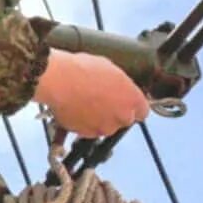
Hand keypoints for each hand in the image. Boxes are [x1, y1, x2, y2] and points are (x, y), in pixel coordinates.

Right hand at [32, 50, 148, 137]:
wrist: (59, 81)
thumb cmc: (82, 70)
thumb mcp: (110, 68)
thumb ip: (120, 84)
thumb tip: (118, 87)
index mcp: (132, 100)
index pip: (143, 112)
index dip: (133, 106)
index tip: (126, 102)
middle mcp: (122, 117)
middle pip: (123, 120)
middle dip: (114, 112)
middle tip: (101, 99)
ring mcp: (104, 127)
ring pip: (105, 126)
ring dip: (98, 118)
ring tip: (85, 101)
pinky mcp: (86, 134)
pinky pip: (88, 130)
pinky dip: (83, 122)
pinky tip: (76, 107)